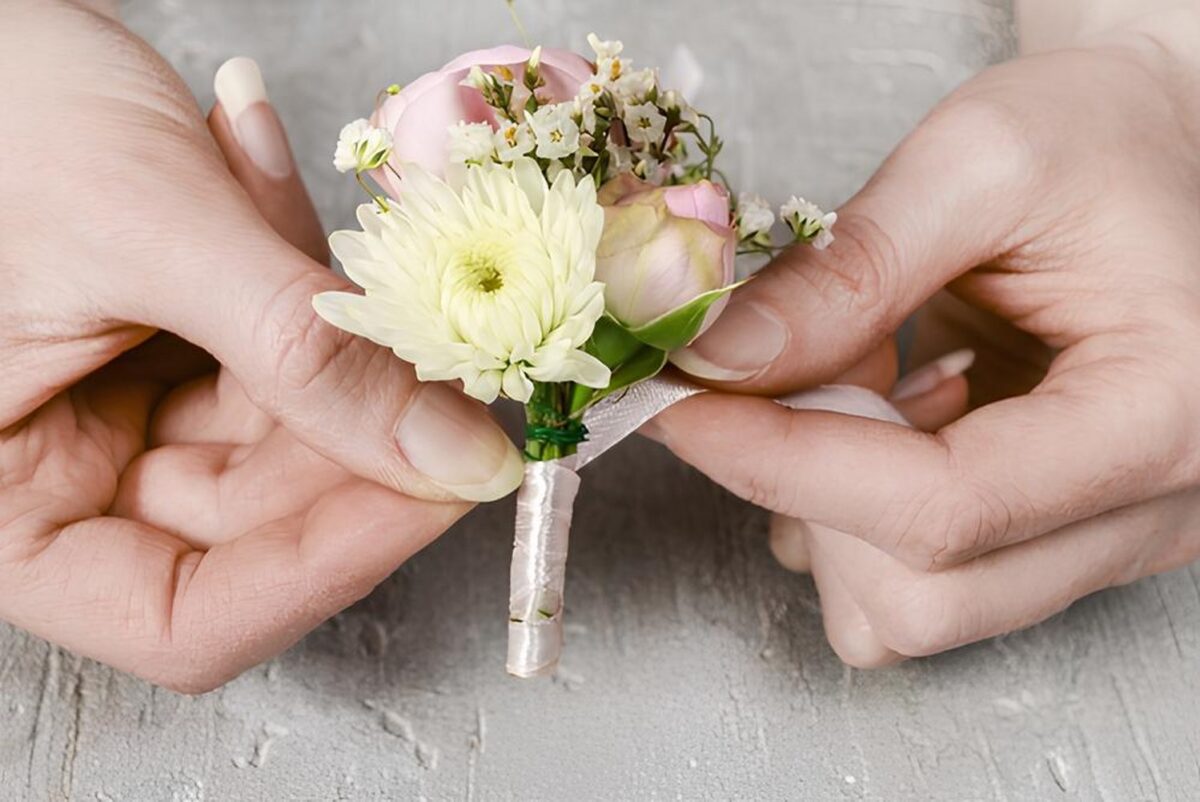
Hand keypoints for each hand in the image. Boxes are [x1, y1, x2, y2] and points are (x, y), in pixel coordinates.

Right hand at [0, 1, 522, 691]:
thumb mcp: (150, 235)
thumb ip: (307, 354)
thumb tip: (458, 459)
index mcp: (13, 509)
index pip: (188, 620)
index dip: (326, 569)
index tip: (443, 491)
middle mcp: (79, 479)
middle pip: (266, 526)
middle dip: (364, 434)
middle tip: (450, 359)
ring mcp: (135, 417)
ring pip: (297, 435)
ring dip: (340, 336)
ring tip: (304, 221)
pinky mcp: (184, 354)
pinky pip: (288, 355)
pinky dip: (308, 284)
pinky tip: (265, 181)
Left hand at [650, 9, 1199, 665]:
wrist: (1160, 151)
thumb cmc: (1103, 138)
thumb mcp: (982, 159)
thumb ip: (849, 267)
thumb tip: (716, 360)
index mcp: (1164, 416)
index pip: (941, 508)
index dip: (780, 464)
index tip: (678, 406)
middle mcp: (1152, 513)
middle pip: (921, 598)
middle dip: (804, 489)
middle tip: (782, 372)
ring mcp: (1105, 541)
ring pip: (910, 612)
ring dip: (828, 507)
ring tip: (860, 376)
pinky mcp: (1055, 540)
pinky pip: (916, 585)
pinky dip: (852, 513)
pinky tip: (883, 412)